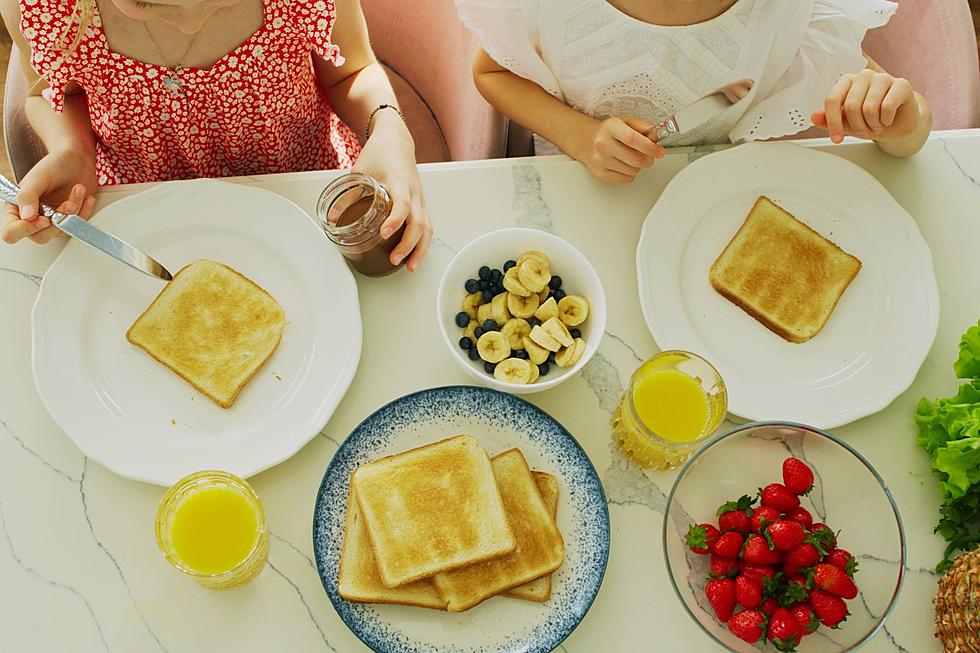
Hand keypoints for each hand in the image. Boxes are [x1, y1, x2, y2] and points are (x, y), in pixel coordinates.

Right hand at [1, 148, 97, 244]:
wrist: (77, 160)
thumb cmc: (54, 165)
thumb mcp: (38, 178)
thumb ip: (28, 196)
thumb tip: (27, 217)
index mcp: (16, 208)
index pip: (12, 232)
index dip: (27, 230)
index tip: (44, 219)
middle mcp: (32, 218)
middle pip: (40, 238)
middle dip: (58, 220)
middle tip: (67, 203)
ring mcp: (52, 222)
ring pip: (61, 231)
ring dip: (74, 211)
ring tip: (78, 188)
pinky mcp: (69, 221)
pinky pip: (77, 226)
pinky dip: (84, 211)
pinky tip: (86, 196)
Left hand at [352, 112, 430, 270]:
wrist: (396, 140)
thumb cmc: (380, 152)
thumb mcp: (359, 171)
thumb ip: (347, 195)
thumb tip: (333, 218)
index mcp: (399, 181)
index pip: (403, 204)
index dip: (395, 220)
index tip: (384, 233)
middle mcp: (414, 192)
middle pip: (419, 222)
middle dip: (408, 244)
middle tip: (394, 259)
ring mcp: (420, 199)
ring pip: (427, 227)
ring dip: (419, 249)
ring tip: (409, 266)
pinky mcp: (421, 204)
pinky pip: (426, 226)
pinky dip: (421, 243)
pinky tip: (413, 256)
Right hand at [572, 116, 664, 183]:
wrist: (586, 140)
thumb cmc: (609, 131)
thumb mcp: (626, 121)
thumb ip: (643, 127)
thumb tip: (657, 136)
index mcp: (611, 128)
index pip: (633, 139)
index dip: (650, 147)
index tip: (660, 152)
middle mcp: (603, 144)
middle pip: (635, 159)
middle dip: (648, 160)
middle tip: (650, 156)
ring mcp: (600, 160)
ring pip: (632, 171)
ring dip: (639, 167)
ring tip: (634, 158)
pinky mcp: (600, 173)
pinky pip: (625, 179)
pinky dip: (631, 174)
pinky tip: (626, 165)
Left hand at [812, 70, 919, 143]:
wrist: (899, 123)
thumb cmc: (871, 120)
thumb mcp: (847, 124)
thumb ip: (829, 120)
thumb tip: (813, 117)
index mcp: (846, 81)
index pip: (832, 99)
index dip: (833, 122)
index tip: (836, 138)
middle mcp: (863, 76)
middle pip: (851, 106)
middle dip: (857, 126)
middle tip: (865, 130)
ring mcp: (883, 77)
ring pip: (869, 108)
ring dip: (872, 125)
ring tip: (876, 125)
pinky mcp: (901, 84)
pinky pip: (887, 107)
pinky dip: (886, 120)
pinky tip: (888, 119)